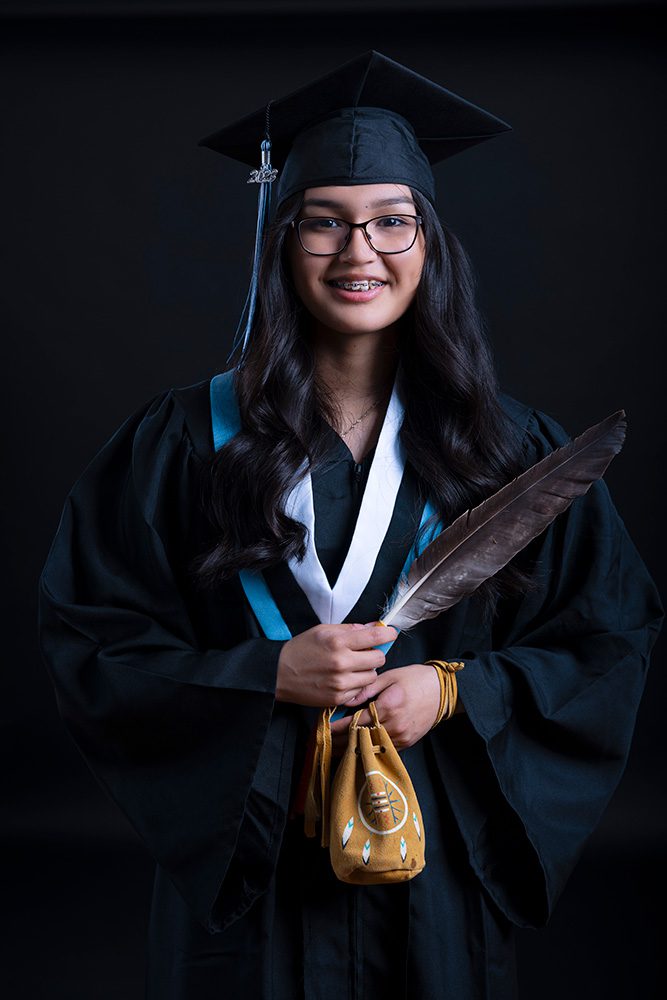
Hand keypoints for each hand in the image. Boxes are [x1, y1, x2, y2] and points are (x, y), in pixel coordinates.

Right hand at [275, 622, 396, 706]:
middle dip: (375, 654)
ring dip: (367, 671)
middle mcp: (342, 662)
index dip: (388, 633)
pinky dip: (357, 684)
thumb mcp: (323, 630)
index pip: (376, 636)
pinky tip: (344, 679)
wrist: (278, 673)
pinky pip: (360, 690)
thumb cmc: (301, 649)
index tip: (390, 633)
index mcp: (338, 641)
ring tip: (352, 667)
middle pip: (379, 658)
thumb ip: (351, 629)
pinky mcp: (338, 698)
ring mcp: (341, 683)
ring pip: (372, 676)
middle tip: (364, 652)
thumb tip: (374, 626)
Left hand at [331, 663, 461, 753]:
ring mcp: (401, 737)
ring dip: (352, 749)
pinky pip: (383, 750)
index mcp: (388, 706)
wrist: (442, 691)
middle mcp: (394, 725)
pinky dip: (368, 750)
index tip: (324, 727)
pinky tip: (356, 750)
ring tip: (335, 748)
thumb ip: (367, 688)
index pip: (356, 722)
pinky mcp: (406, 743)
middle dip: (340, 742)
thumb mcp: (389, 677)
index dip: (337, 727)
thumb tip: (346, 700)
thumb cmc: (415, 679)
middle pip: (360, 740)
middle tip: (324, 740)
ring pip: (371, 749)